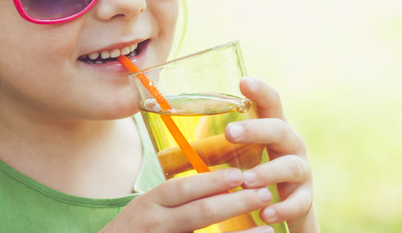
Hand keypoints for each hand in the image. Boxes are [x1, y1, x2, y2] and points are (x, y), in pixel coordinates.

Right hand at [101, 168, 275, 232]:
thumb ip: (173, 199)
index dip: (211, 181)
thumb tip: (216, 183)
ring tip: (268, 229)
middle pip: (199, 213)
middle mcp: (155, 224)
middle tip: (263, 194)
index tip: (239, 174)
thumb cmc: (133, 231)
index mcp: (149, 204)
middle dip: (234, 203)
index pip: (182, 189)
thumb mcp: (146, 209)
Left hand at [225, 77, 319, 232]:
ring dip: (268, 172)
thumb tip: (166, 149)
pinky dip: (282, 208)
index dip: (260, 91)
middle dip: (256, 130)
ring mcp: (300, 171)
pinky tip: (266, 212)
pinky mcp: (304, 198)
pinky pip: (297, 202)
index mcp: (272, 130)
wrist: (286, 210)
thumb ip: (218, 148)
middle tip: (230, 133)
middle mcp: (290, 146)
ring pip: (291, 166)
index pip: (271, 104)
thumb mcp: (241, 157)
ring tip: (247, 180)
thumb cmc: (255, 175)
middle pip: (280, 129)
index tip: (244, 81)